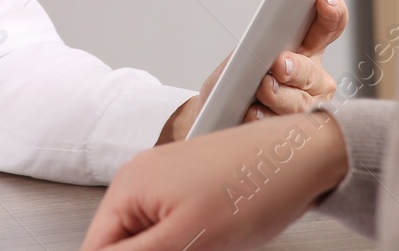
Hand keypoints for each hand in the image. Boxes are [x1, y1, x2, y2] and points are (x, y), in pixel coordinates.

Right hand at [81, 111, 349, 250]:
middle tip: (197, 249)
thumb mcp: (186, 238)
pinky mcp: (190, 186)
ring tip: (211, 243)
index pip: (97, 248)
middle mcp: (141, 178)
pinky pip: (172, 225)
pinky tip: (217, 240)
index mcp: (128, 187)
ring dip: (178, 248)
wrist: (301, 157)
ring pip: (152, 237)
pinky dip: (191, 242)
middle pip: (125, 242)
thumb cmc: (253, 186)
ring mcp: (166, 180)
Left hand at [156, 0, 347, 143]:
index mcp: (307, 50)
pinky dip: (264, 119)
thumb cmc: (235, 81)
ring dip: (278, 97)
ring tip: (259, 92)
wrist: (217, 115)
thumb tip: (269, 48)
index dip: (332, 12)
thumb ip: (260, 47)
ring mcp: (309, 110)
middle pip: (312, 72)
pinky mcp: (297, 138)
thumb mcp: (243, 57)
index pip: (328, 27)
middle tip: (279, 65)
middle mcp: (315, 81)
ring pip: (300, 103)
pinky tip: (251, 114)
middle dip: (296, 68)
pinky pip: (285, 129)